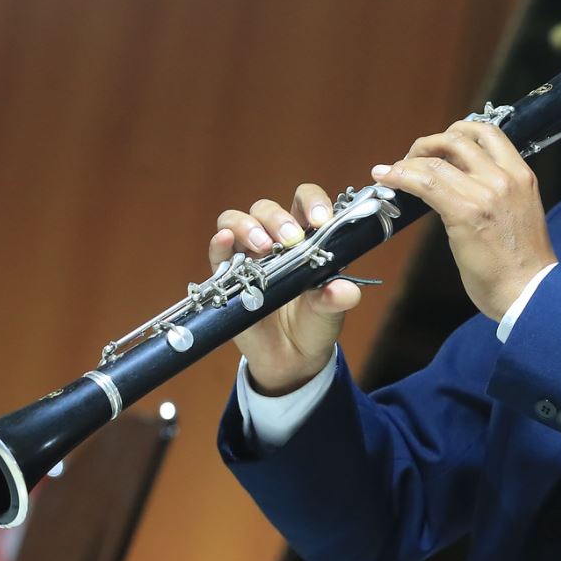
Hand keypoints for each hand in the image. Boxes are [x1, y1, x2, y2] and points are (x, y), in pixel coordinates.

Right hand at [214, 183, 361, 396]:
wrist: (291, 359)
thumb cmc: (314, 324)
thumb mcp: (330, 312)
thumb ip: (337, 298)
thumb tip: (344, 290)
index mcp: (305, 238)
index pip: (305, 201)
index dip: (312, 202)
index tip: (321, 220)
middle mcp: (273, 241)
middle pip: (266, 209)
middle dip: (278, 219)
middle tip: (290, 240)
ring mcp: (247, 256)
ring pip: (236, 221)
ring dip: (248, 227)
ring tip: (262, 247)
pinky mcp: (226, 276)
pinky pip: (217, 252)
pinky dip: (219, 242)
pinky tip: (225, 241)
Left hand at [371, 119, 554, 321]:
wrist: (530, 292)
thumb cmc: (522, 263)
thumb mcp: (518, 212)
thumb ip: (495, 192)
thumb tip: (460, 181)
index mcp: (521, 175)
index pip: (488, 133)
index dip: (457, 131)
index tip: (439, 146)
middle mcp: (505, 178)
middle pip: (459, 138)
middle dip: (430, 142)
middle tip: (414, 157)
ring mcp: (485, 194)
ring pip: (437, 160)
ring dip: (408, 161)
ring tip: (393, 170)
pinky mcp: (465, 213)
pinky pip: (425, 184)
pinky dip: (400, 176)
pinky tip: (386, 177)